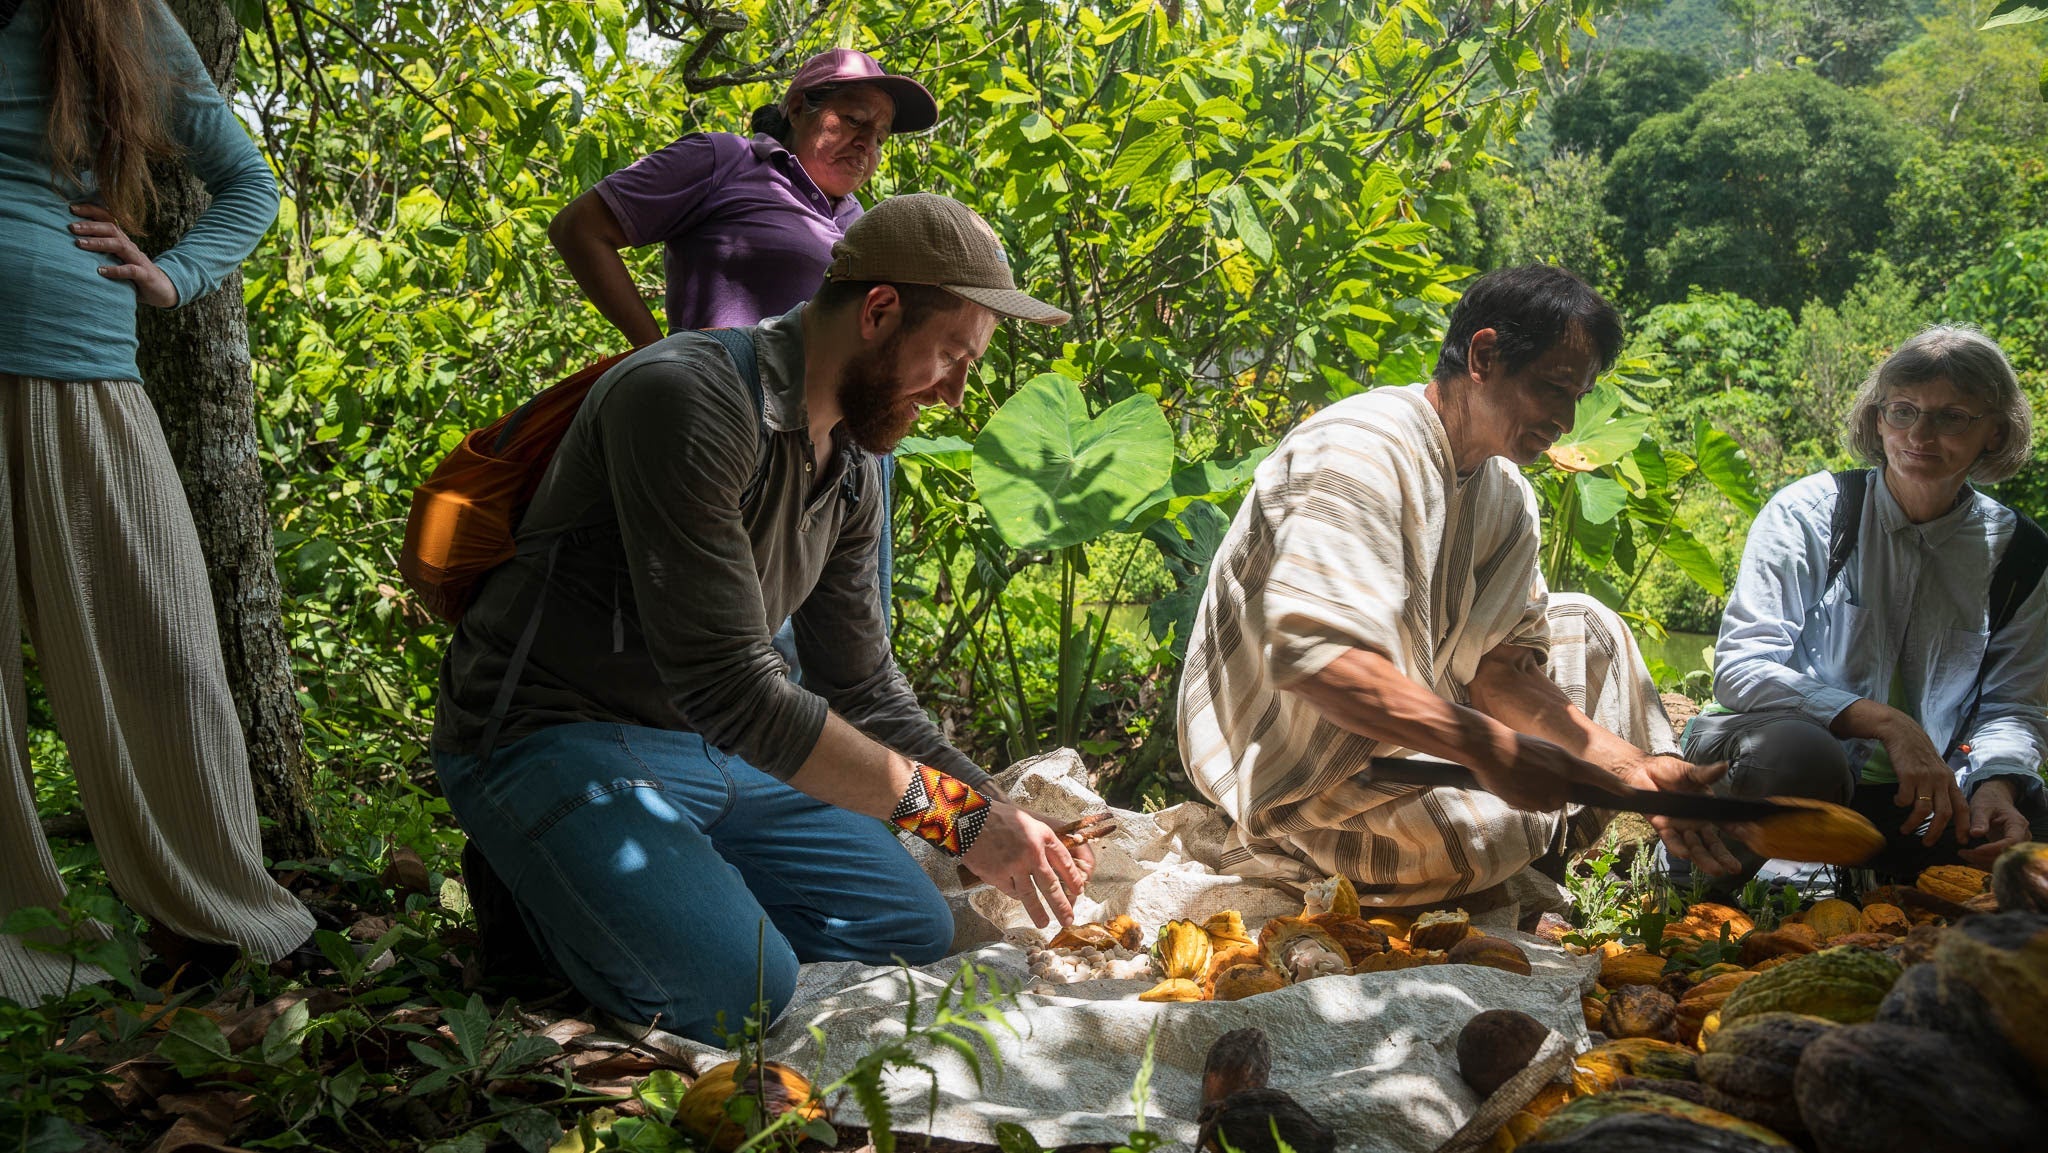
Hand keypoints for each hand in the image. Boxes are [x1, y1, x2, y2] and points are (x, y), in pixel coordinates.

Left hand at [70, 204, 176, 307]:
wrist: (164, 290)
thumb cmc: (134, 275)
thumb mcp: (117, 259)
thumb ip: (100, 252)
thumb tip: (70, 245)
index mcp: (123, 241)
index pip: (108, 219)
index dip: (91, 211)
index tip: (71, 208)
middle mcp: (130, 247)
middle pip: (111, 229)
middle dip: (90, 226)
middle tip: (71, 227)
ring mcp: (138, 260)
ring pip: (119, 245)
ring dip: (98, 243)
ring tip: (79, 244)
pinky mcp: (145, 275)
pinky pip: (130, 270)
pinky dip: (115, 270)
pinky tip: (100, 271)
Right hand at [959, 801, 1088, 928]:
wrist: (968, 818)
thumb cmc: (998, 818)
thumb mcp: (1027, 821)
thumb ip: (1041, 840)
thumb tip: (1055, 865)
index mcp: (1042, 836)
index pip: (1065, 862)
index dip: (1073, 879)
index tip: (1079, 891)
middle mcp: (1031, 852)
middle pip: (1051, 885)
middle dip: (1061, 906)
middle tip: (1068, 920)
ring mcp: (1014, 866)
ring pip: (1031, 896)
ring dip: (1038, 913)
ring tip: (1044, 924)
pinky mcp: (997, 875)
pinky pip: (1011, 891)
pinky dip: (1016, 894)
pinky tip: (1018, 896)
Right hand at [1467, 731, 1629, 812]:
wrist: (1489, 747)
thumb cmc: (1515, 747)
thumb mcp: (1546, 751)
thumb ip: (1559, 769)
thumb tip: (1561, 790)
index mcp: (1566, 762)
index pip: (1596, 776)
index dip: (1613, 786)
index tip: (1628, 793)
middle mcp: (1559, 778)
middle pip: (1564, 796)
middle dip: (1552, 792)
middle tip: (1532, 776)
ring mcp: (1544, 791)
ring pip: (1547, 804)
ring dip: (1536, 797)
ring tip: (1520, 778)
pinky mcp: (1529, 802)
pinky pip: (1531, 807)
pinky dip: (1524, 801)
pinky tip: (1513, 785)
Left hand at [1623, 754, 1743, 875]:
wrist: (1643, 771)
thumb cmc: (1670, 772)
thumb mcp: (1691, 773)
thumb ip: (1706, 773)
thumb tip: (1725, 765)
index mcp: (1708, 810)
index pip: (1726, 823)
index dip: (1738, 830)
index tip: (1751, 837)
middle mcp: (1696, 822)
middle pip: (1712, 843)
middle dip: (1723, 857)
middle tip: (1734, 868)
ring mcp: (1680, 827)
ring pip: (1694, 847)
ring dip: (1704, 859)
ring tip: (1715, 870)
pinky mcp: (1663, 827)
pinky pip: (1671, 839)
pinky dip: (1677, 847)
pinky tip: (1684, 855)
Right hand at [1876, 718, 1969, 845]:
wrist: (1903, 732)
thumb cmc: (1919, 753)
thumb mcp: (1937, 769)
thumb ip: (1941, 786)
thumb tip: (1942, 810)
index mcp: (1950, 780)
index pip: (1962, 807)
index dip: (1963, 826)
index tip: (1961, 840)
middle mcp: (1940, 780)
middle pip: (1944, 814)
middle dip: (1936, 832)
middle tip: (1926, 843)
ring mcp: (1925, 777)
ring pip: (1923, 810)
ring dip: (1914, 823)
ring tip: (1906, 830)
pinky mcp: (1908, 775)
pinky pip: (1905, 798)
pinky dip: (1901, 804)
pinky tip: (1897, 802)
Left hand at [1960, 778, 2030, 866]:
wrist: (1995, 799)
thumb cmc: (1989, 801)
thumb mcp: (1982, 807)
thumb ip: (1980, 820)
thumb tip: (1975, 834)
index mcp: (2017, 824)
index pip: (2011, 842)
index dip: (1994, 848)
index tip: (1975, 850)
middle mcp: (2022, 836)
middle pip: (2007, 854)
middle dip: (1984, 857)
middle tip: (1963, 853)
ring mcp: (2017, 844)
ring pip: (2003, 860)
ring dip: (1983, 861)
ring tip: (1963, 855)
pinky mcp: (2009, 848)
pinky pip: (1999, 859)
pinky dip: (1985, 862)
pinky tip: (1970, 860)